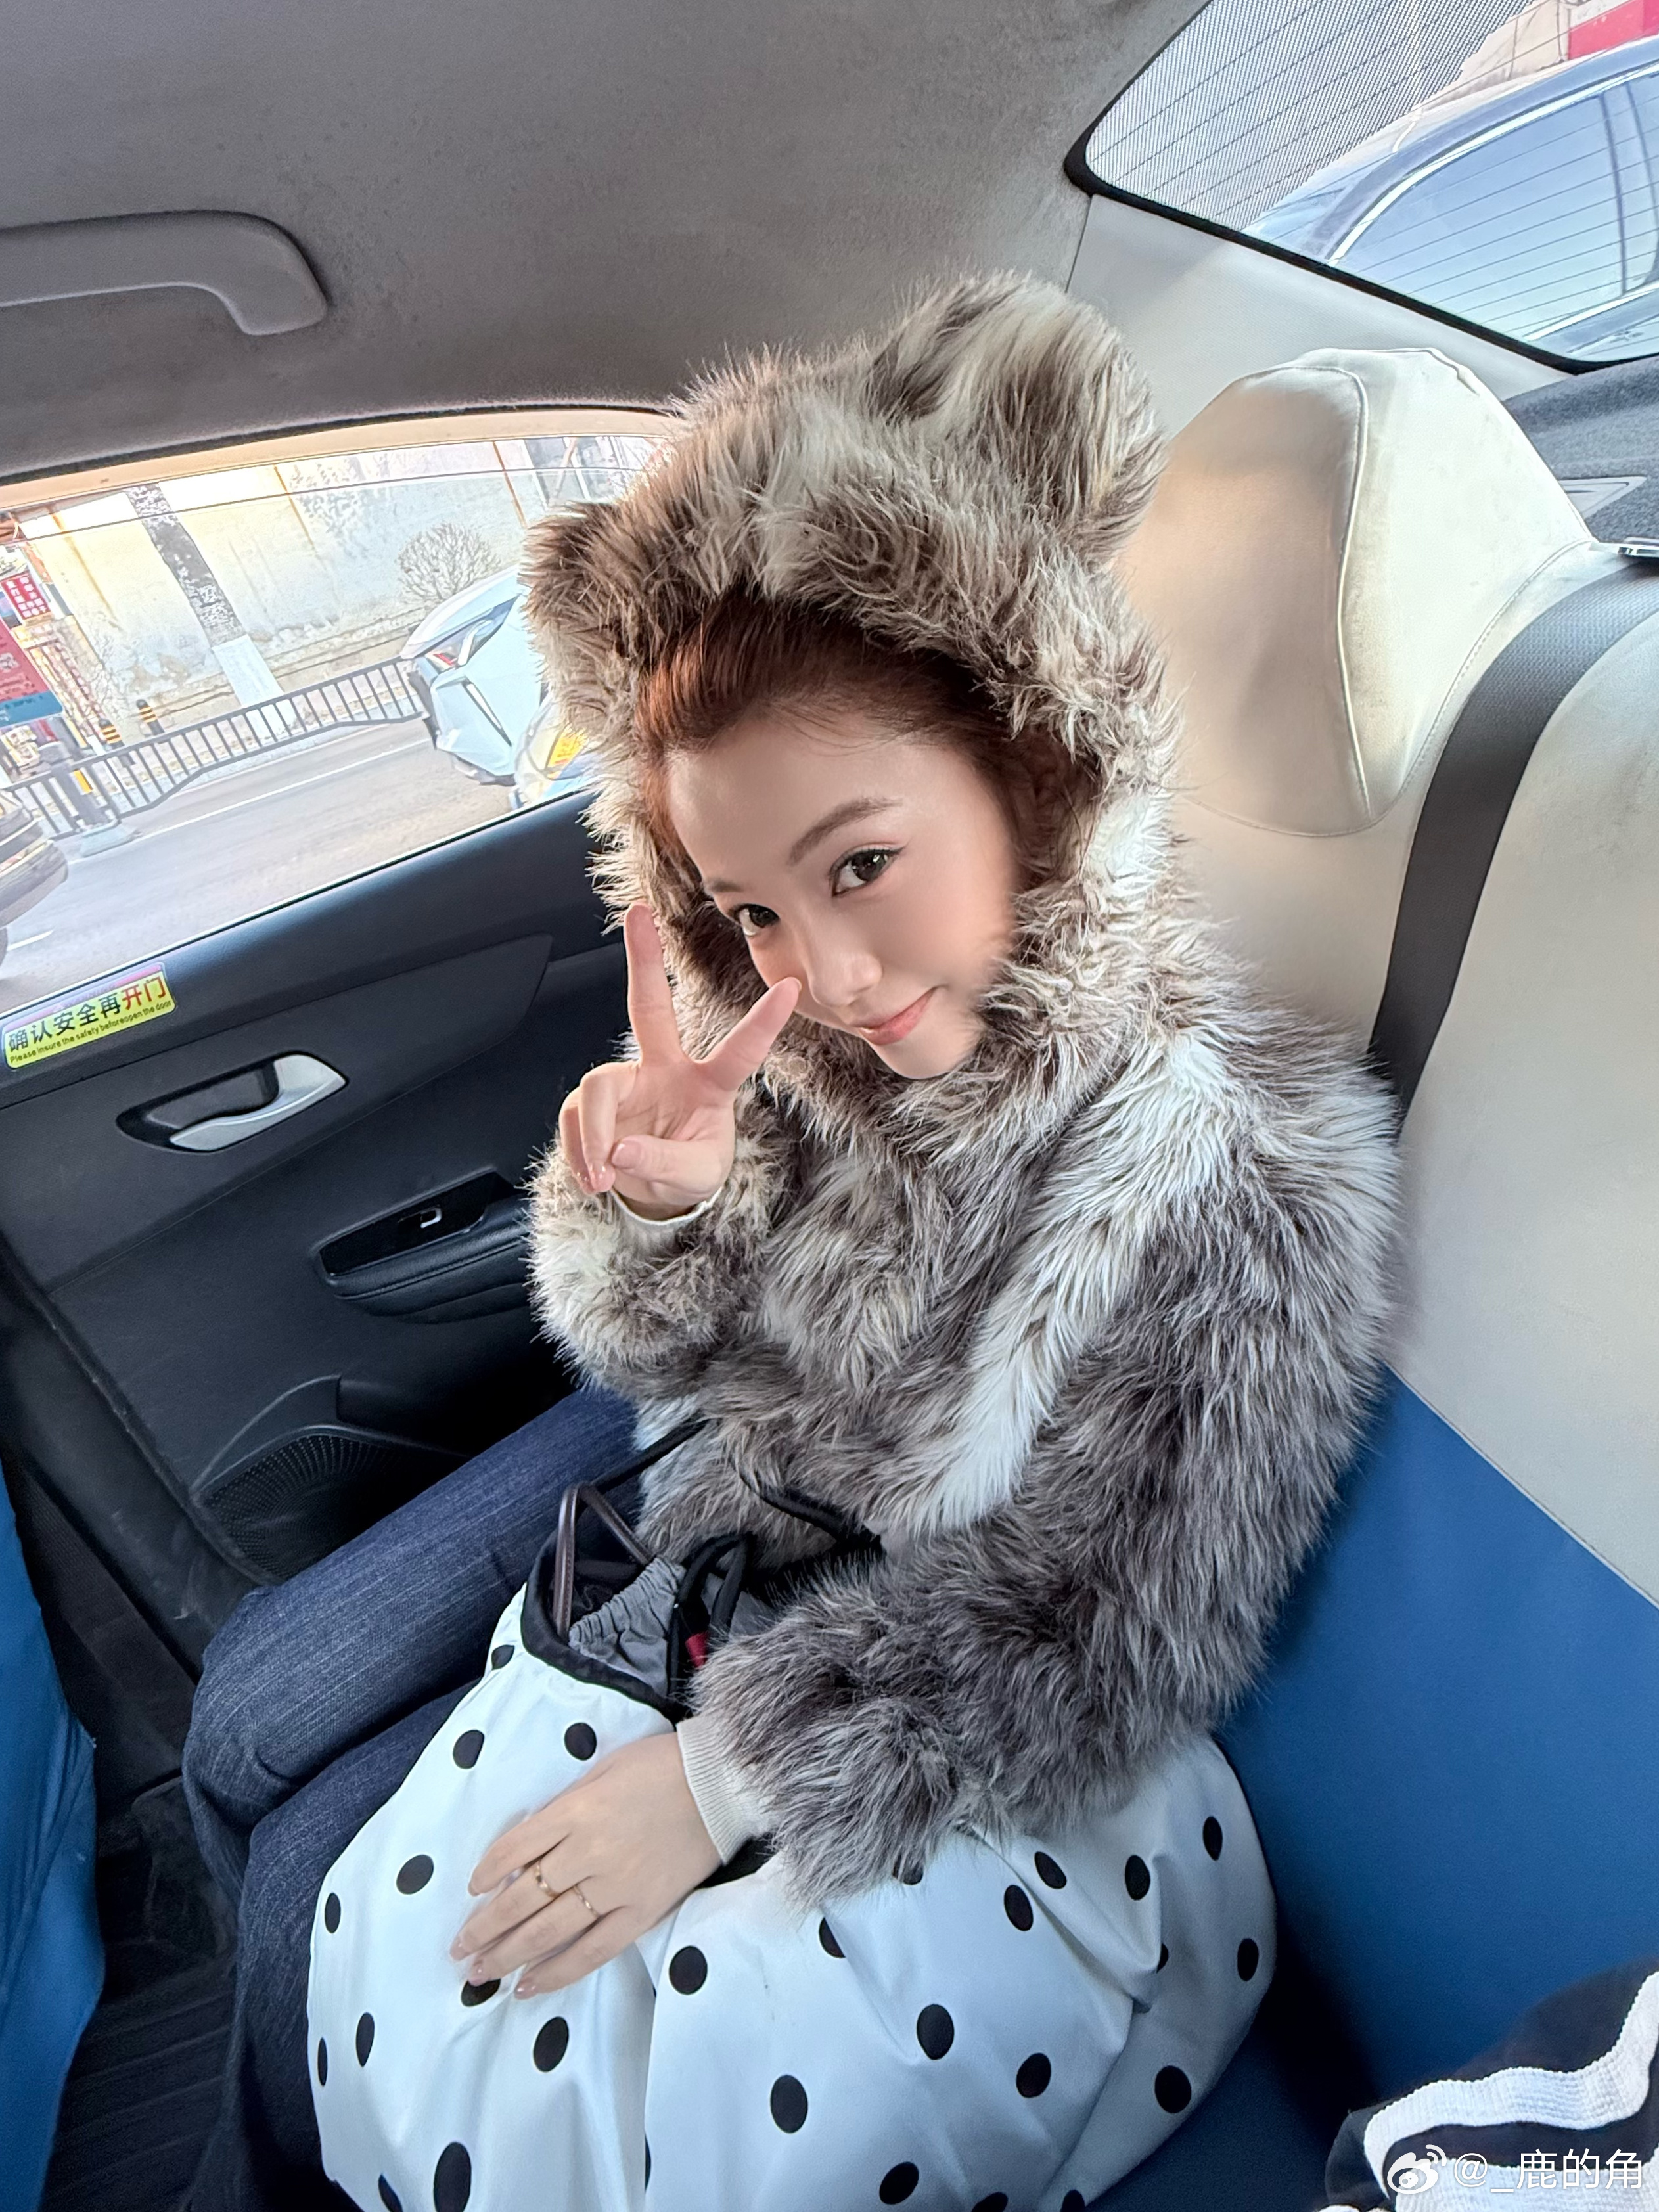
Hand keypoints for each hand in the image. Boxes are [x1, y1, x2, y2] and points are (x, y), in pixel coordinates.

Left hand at [450, 1732, 720, 1996]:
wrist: (720, 1785)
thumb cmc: (659, 1767)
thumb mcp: (602, 1770)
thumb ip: (564, 1808)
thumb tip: (528, 1848)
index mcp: (575, 1812)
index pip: (515, 1849)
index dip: (487, 1873)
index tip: (470, 1894)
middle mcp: (588, 1853)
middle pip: (523, 1899)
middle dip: (485, 1929)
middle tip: (459, 1952)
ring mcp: (615, 1888)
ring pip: (548, 1930)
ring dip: (507, 1955)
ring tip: (479, 1974)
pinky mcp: (641, 1913)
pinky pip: (592, 1950)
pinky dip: (557, 1971)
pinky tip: (529, 1986)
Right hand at [559, 903, 798, 1218]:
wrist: (656, 1190)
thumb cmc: (689, 1170)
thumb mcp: (694, 1176)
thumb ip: (662, 1164)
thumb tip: (618, 1149)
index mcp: (708, 1085)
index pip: (740, 1051)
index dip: (764, 1022)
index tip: (792, 986)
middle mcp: (666, 1069)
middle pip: (650, 1007)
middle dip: (644, 960)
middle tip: (638, 913)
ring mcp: (627, 1080)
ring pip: (597, 1089)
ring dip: (593, 1136)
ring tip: (602, 1177)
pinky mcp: (595, 1100)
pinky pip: (575, 1119)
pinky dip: (580, 1154)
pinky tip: (593, 1178)